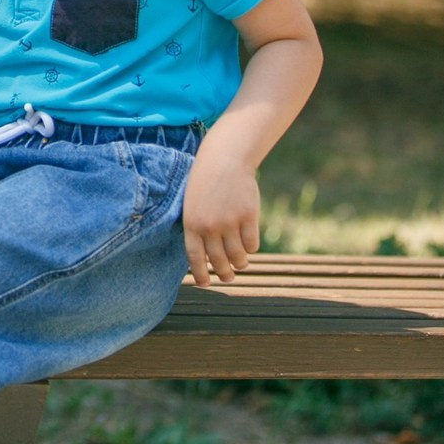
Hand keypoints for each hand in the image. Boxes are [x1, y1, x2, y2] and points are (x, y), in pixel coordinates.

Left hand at [181, 157, 260, 286]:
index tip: (205, 284)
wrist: (224, 159)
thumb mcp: (192, 204)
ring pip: (238, 256)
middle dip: (224, 273)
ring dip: (239, 263)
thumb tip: (205, 257)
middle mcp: (210, 226)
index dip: (200, 274)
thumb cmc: (205, 183)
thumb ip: (197, 228)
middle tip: (227, 277)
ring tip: (239, 264)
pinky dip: (251, 247)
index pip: (195, 258)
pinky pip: (252, 244)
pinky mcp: (249, 217)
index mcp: (191, 223)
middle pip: (219, 261)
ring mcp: (230, 222)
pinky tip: (248, 244)